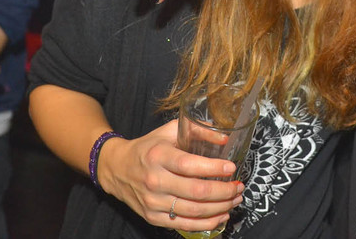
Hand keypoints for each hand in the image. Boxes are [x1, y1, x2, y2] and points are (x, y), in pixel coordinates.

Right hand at [99, 120, 243, 231]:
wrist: (117, 168)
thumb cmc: (148, 147)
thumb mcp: (169, 131)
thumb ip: (198, 130)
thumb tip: (225, 137)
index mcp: (158, 155)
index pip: (190, 165)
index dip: (213, 168)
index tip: (231, 167)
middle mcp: (154, 180)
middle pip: (196, 191)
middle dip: (224, 191)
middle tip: (239, 187)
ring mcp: (153, 201)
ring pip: (194, 210)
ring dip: (220, 207)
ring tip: (235, 200)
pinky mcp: (153, 217)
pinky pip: (184, 224)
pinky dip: (207, 223)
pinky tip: (221, 215)